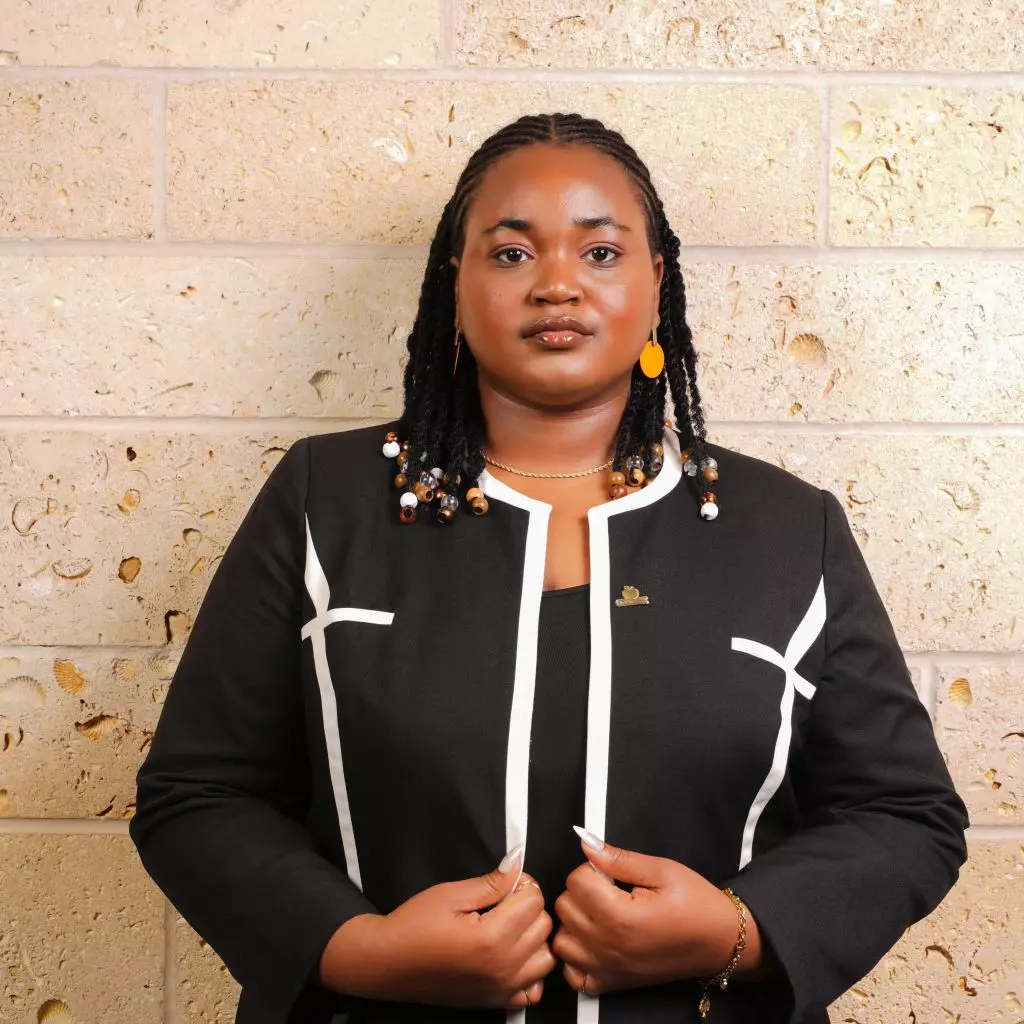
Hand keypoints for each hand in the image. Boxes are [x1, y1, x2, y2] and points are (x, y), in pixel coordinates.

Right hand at [320, 848, 556, 1008]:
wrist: (388, 963)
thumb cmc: (414, 926)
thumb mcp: (452, 893)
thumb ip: (492, 881)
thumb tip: (518, 862)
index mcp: (491, 939)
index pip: (534, 900)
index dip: (520, 884)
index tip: (502, 884)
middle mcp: (502, 969)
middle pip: (544, 926)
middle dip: (527, 908)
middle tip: (500, 903)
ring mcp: (501, 990)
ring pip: (546, 957)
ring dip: (533, 938)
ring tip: (508, 928)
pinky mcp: (496, 1002)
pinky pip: (534, 988)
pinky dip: (530, 971)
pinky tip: (511, 956)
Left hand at [551, 829, 762, 996]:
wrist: (720, 941)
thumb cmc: (696, 905)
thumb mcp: (661, 870)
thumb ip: (618, 858)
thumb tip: (587, 842)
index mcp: (622, 917)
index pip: (576, 881)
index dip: (594, 869)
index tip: (612, 874)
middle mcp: (610, 948)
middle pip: (565, 907)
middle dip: (583, 892)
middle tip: (611, 891)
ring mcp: (609, 970)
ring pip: (562, 939)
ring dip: (576, 923)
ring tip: (602, 913)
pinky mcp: (612, 984)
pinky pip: (573, 973)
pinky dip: (577, 956)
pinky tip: (595, 940)